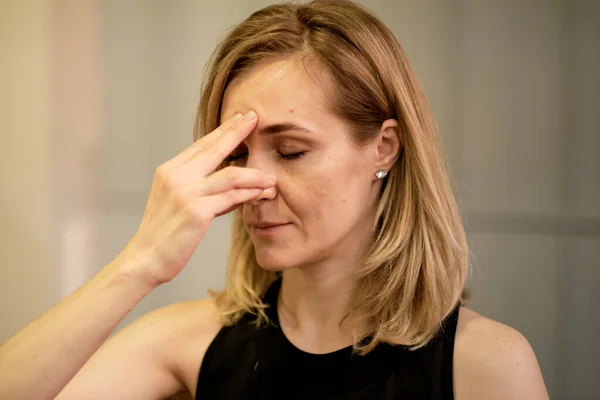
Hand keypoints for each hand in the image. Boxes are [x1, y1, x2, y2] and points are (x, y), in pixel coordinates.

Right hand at [119, 111, 271, 286]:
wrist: (144, 259)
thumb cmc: (163, 235)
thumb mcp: (178, 203)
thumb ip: (203, 190)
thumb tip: (233, 184)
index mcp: (170, 171)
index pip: (201, 145)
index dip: (223, 131)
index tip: (240, 119)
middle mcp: (176, 176)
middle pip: (214, 148)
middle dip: (237, 131)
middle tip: (256, 118)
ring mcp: (185, 192)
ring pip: (230, 175)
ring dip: (254, 175)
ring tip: (272, 176)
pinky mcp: (196, 211)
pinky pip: (231, 198)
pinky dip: (249, 194)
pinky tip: (262, 193)